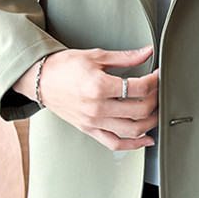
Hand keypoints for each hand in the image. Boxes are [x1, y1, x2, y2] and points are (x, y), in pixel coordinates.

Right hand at [14, 45, 158, 151]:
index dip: (154, 81)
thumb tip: (147, 52)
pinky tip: (146, 139)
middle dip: (155, 100)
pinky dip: (133, 145)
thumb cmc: (64, 66)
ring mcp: (93, 122)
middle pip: (139, 110)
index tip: (157, 75)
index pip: (138, 88)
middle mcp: (97, 107)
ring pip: (132, 130)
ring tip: (156, 112)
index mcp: (99, 86)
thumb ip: (125, 57)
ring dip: (150, 123)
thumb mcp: (96, 56)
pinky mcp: (89, 130)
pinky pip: (115, 144)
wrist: (41, 80)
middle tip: (157, 90)